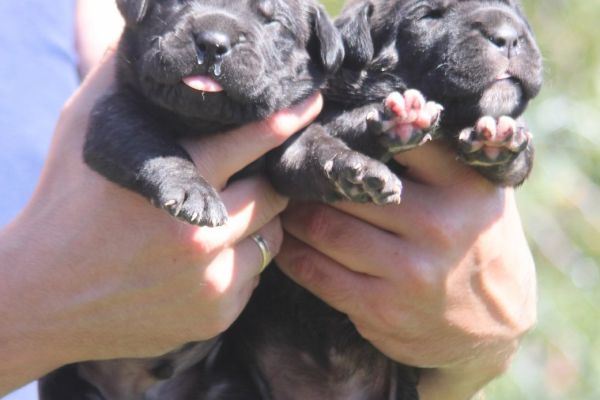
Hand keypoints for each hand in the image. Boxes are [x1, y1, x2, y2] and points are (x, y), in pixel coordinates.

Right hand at [0, 50, 321, 393]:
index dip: (284, 122)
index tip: (308, 108)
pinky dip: (240, 263)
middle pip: (273, 195)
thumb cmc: (64, 208)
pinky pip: (254, 277)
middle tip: (245, 179)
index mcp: (177, 182)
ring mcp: (212, 282)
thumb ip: (119, 83)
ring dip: (256, 224)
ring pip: (272, 238)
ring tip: (222, 219)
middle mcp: (201, 237)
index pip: (252, 142)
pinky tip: (206, 259)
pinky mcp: (215, 316)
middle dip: (265, 182)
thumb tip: (144, 48)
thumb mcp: (83, 133)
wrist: (43, 296)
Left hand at [276, 141, 536, 398]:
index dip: (357, 132)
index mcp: (464, 187)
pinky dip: (294, 254)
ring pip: (326, 228)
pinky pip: (319, 274)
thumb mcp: (481, 195)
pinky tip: (286, 241)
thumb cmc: (480, 245)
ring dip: (295, 215)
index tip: (329, 130)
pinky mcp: (382, 308)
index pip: (400, 140)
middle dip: (313, 179)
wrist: (495, 327)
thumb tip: (391, 114)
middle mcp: (438, 226)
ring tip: (283, 203)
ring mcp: (409, 271)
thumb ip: (444, 160)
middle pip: (349, 188)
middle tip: (290, 169)